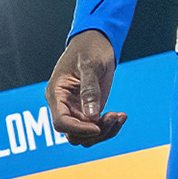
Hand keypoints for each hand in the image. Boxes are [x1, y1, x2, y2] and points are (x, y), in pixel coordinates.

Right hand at [47, 30, 125, 147]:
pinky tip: (121, 116)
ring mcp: (76, 110)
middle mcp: (64, 106)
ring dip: (105, 132)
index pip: (61, 122)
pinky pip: (97, 129)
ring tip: (120, 116)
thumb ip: (89, 90)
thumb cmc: (89, 48)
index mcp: (56, 94)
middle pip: (74, 135)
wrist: (97, 42)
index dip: (78, 129)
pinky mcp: (89, 111)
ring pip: (86, 137)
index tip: (98, 126)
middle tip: (114, 116)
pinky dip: (109, 127)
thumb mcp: (90, 65)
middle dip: (96, 131)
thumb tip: (91, 115)